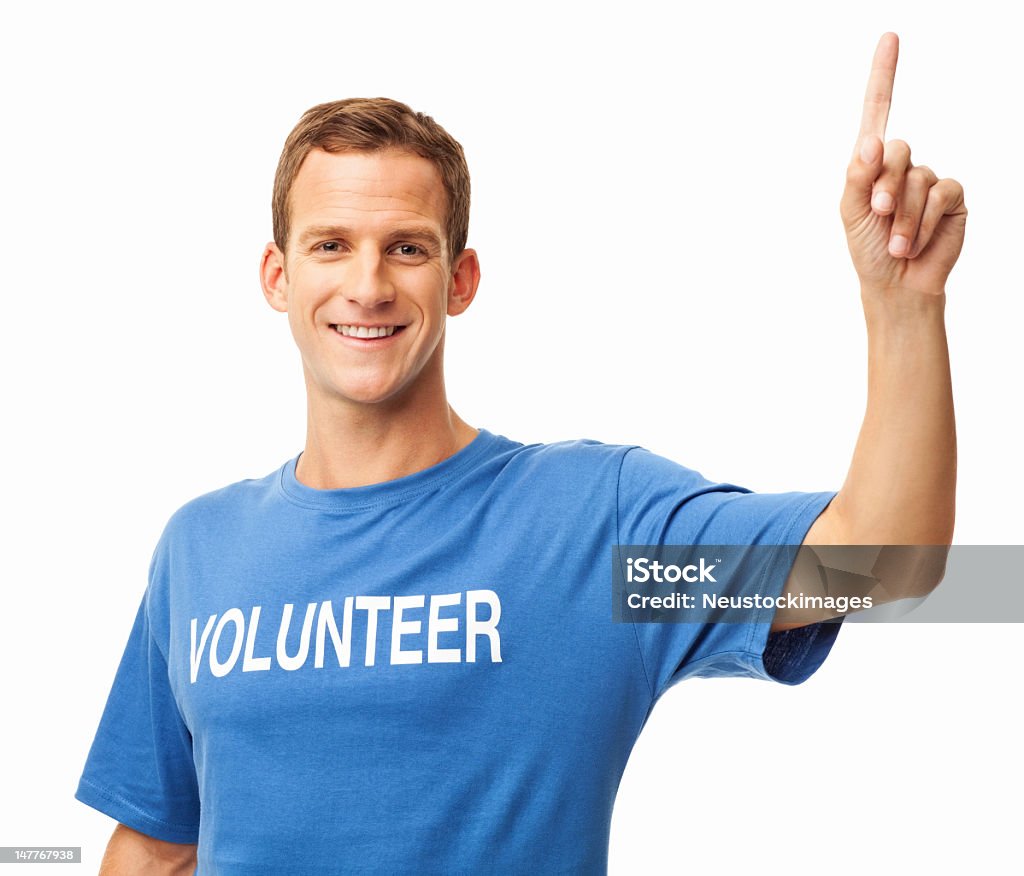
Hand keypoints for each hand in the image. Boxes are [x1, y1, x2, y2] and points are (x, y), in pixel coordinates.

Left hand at [840, 33, 966, 296]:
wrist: (895, 284)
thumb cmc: (867, 249)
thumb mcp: (850, 213)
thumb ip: (857, 177)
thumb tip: (871, 143)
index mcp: (872, 164)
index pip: (879, 111)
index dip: (884, 75)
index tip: (889, 38)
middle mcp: (903, 165)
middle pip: (897, 149)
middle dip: (883, 186)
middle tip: (877, 213)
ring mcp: (929, 179)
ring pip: (917, 178)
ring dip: (901, 216)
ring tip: (895, 242)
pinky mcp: (952, 197)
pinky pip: (940, 193)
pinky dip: (922, 221)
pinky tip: (913, 242)